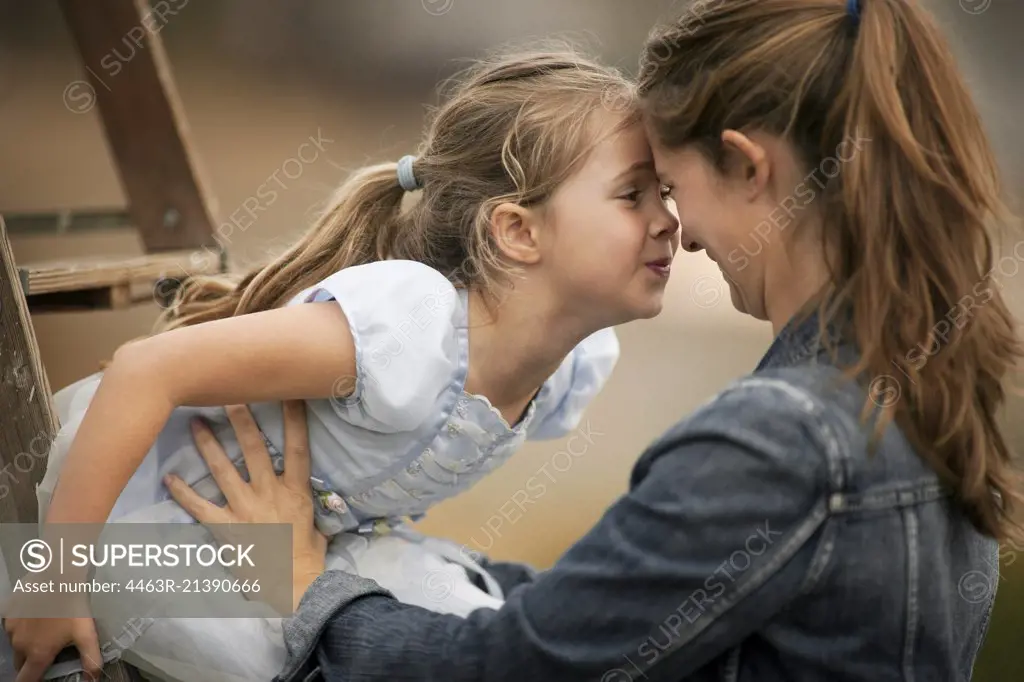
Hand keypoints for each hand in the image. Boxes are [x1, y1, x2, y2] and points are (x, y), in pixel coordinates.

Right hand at [3, 611, 101, 681]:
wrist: (57, 575)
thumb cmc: (73, 605)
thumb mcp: (87, 633)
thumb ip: (90, 659)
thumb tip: (93, 679)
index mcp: (38, 653)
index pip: (25, 681)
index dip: (33, 681)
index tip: (41, 676)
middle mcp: (20, 644)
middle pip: (21, 663)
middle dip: (32, 661)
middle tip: (49, 648)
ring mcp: (11, 628)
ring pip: (17, 643)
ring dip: (28, 641)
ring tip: (46, 628)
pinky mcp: (8, 613)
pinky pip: (13, 626)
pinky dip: (23, 625)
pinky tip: (38, 614)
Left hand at [164, 400, 327, 609]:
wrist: (294, 586)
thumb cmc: (309, 557)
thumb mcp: (316, 525)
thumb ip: (306, 506)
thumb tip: (307, 497)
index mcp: (295, 490)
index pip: (297, 446)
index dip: (294, 418)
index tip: (288, 393)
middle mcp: (269, 492)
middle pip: (253, 448)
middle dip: (241, 419)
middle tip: (228, 394)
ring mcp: (245, 508)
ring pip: (223, 469)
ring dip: (207, 445)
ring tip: (194, 422)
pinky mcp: (226, 528)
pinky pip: (199, 507)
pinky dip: (183, 493)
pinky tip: (169, 478)